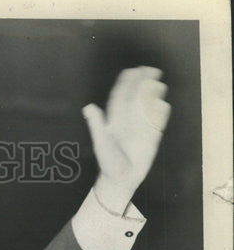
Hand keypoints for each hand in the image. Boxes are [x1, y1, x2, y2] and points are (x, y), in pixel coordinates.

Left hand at [84, 67, 170, 211]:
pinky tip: (162, 106)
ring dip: (153, 95)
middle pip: (136, 96)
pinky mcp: (152, 135)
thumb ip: (97, 124)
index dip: (126, 83)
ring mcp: (141, 126)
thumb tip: (88, 107)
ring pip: (148, 105)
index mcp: (115, 119)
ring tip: (158, 85)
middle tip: (150, 70)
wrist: (121, 179)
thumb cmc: (109, 162)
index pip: (121, 96)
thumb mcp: (101, 143)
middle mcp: (129, 119)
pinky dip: (160, 113)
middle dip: (143, 82)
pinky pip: (158, 121)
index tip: (132, 71)